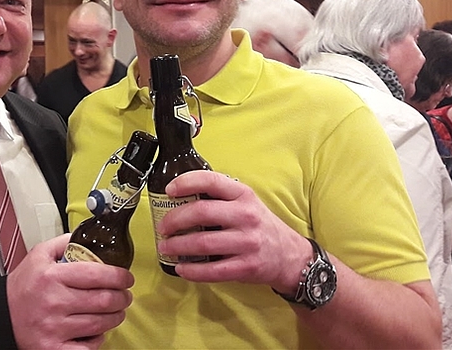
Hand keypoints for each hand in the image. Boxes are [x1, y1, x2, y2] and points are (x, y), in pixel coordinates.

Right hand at [6, 234, 133, 348]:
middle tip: (125, 295)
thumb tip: (88, 237)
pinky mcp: (53, 348)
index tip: (126, 278)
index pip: (98, 274)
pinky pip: (88, 347)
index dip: (120, 276)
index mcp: (52, 277)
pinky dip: (99, 339)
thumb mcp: (38, 255)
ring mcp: (54, 328)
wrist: (0, 316)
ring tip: (117, 311)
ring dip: (116, 316)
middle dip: (123, 297)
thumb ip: (64, 243)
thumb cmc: (22, 287)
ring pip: (101, 323)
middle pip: (104, 300)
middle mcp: (54, 302)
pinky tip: (98, 331)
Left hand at [156, 170, 310, 294]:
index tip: (169, 190)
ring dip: (177, 246)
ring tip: (166, 247)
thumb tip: (182, 195)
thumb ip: (221, 197)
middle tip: (163, 226)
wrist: (288, 255)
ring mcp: (246, 242)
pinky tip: (181, 268)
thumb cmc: (260, 225)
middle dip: (174, 220)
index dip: (186, 183)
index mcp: (243, 195)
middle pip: (201, 212)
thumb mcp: (247, 202)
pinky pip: (211, 270)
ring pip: (202, 243)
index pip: (211, 181)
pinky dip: (191, 271)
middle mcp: (246, 216)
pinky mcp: (245, 267)